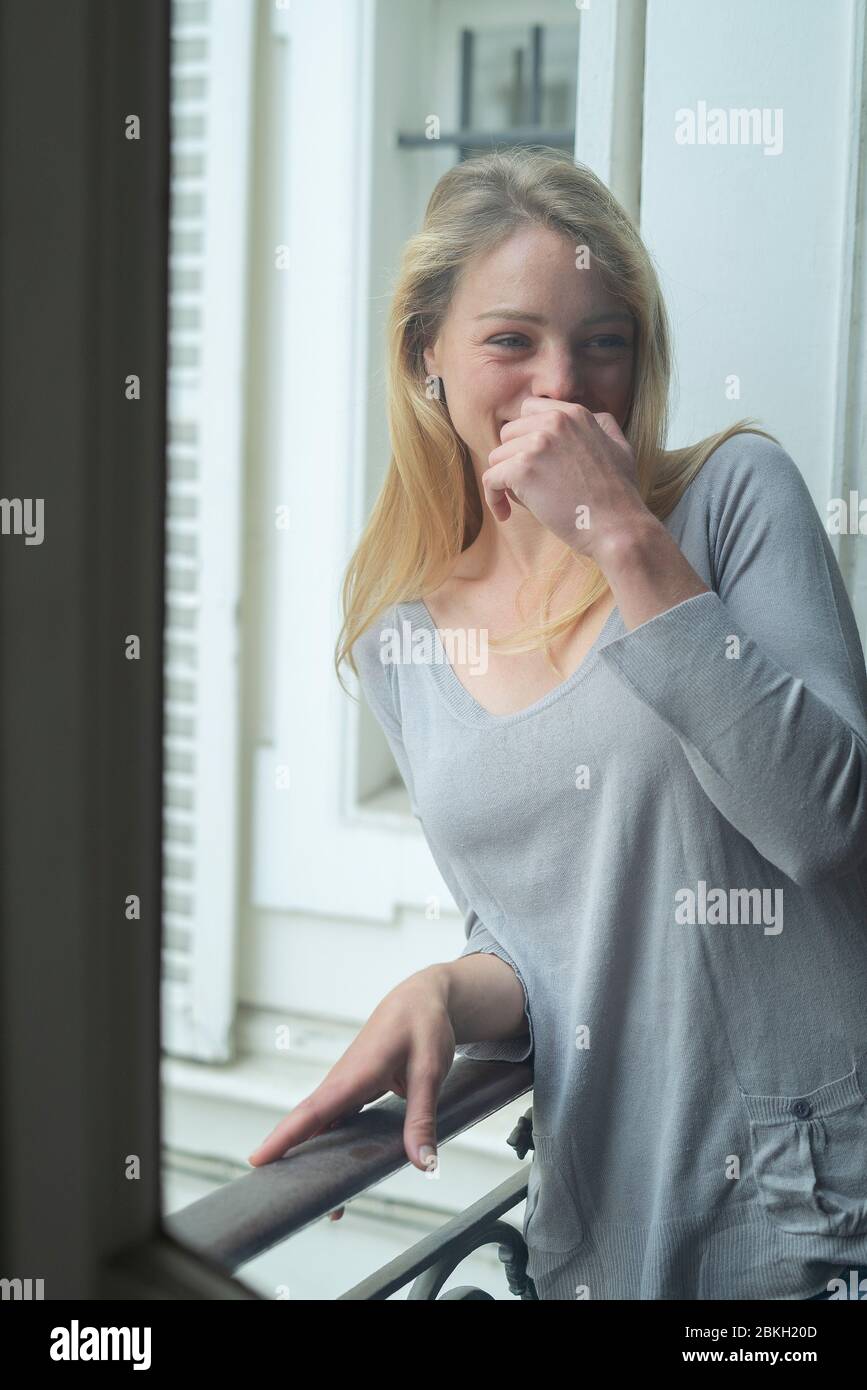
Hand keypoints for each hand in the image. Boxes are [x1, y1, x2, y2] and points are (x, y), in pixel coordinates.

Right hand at [246, 970, 454, 1218]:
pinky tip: (338, 1170)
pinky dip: (331, 1145)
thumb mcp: (429, 1071)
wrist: (419, 999)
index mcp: (355, 1074)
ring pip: (321, 1127)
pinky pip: (335, 1121)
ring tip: (324, 1204)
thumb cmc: (423, 1027)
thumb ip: (422, 1118)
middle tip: (280, 1199)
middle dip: (291, 1159)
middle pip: (309, 1125)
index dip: (284, 1137)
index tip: (257, 1160)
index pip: (312, 1111)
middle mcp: (342, 1081)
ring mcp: (345, 1086)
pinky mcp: (354, 1090)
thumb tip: (422, 1163)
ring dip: (314, 1158)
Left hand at [482, 397, 649, 558]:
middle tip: (527, 485)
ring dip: (504, 480)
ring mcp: (537, 444)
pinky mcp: (523, 470)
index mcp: (574, 414)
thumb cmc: (621, 496)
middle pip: (508, 433)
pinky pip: (490, 479)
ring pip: (496, 457)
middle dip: (512, 458)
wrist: (618, 528)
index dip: (525, 435)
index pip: (529, 410)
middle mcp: (554, 422)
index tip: (530, 460)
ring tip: (523, 502)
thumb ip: (604, 426)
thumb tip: (594, 417)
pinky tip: (504, 514)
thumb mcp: (620, 447)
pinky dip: (493, 499)